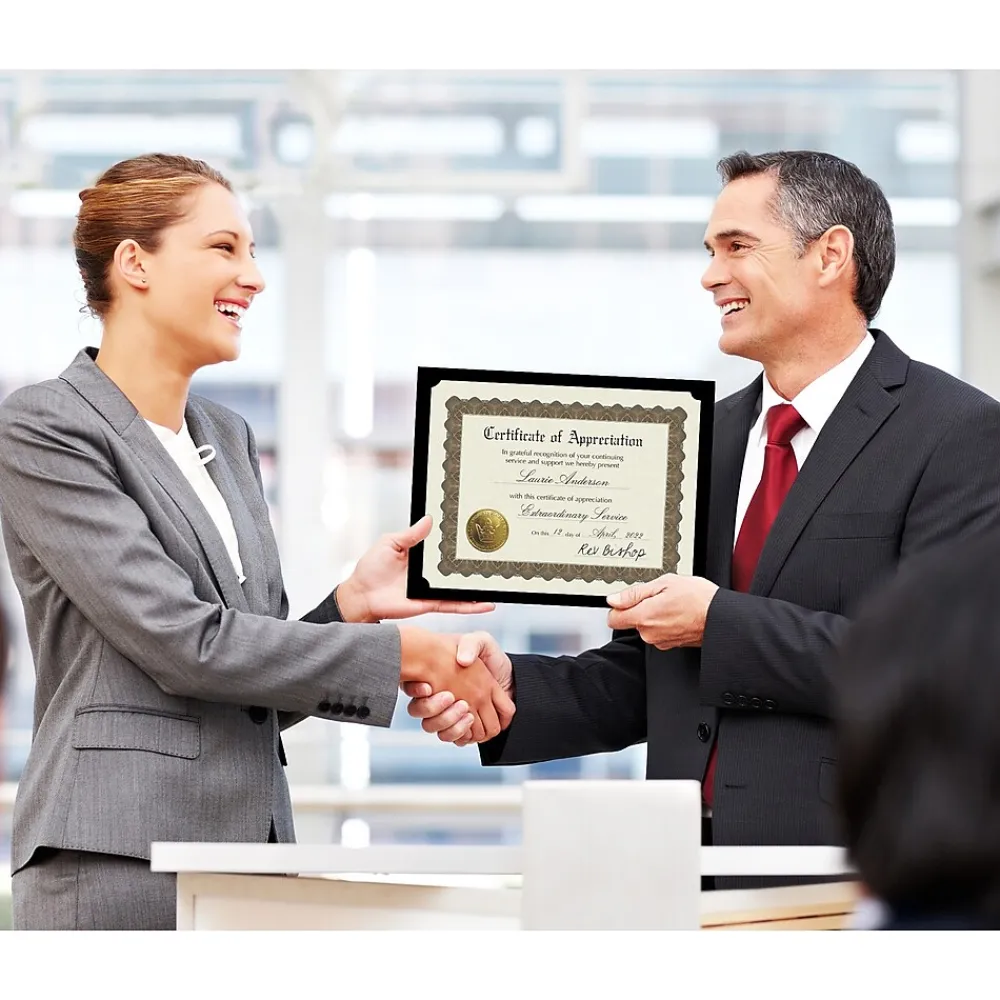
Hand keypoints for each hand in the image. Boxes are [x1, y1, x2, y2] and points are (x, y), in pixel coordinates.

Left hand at [336, 515, 495, 622]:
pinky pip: (454, 605)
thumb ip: (411, 534)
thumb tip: (429, 519)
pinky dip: (471, 606)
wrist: (361, 596)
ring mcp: (433, 589)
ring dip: (480, 588)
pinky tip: (487, 604)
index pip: (447, 548)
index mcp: (423, 556)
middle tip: (500, 557)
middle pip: (458, 568)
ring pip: (462, 589)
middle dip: (478, 565)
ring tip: (500, 585)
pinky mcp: (431, 604)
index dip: (462, 542)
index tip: (481, 534)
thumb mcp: (391, 543)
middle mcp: (431, 573)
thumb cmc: (371, 568)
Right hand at [403, 631, 513, 744]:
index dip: (415, 689)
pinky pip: (455, 739)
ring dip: (450, 723)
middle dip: (435, 708)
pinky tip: (470, 720)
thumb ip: (471, 644)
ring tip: (467, 712)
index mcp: (436, 676)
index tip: (428, 686)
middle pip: (421, 713)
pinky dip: (461, 733)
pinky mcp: (464, 727)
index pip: (411, 686)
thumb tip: (462, 660)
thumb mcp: (481, 642)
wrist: (510, 675)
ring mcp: (450, 714)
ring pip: (437, 729)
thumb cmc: (491, 657)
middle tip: (451, 697)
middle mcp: (438, 697)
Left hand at [606, 574, 719, 649]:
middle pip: (631, 622)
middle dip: (640, 609)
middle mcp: (650, 633)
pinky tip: (678, 613)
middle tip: (659, 597)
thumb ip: (634, 593)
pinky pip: (660, 633)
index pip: (613, 619)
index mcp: (644, 617)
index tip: (627, 600)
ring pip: (647, 627)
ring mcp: (661, 641)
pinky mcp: (671, 645)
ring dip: (654, 616)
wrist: (721, 617)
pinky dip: (665, 623)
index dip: (618, 607)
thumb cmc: (698, 598)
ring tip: (672, 604)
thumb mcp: (664, 583)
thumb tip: (614, 599)